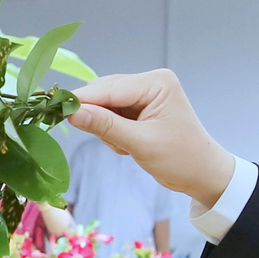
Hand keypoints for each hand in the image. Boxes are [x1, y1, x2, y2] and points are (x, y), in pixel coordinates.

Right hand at [69, 70, 239, 206]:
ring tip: (127, 146)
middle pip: (103, 93)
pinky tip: (129, 146)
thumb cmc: (182, 159)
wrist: (203, 175)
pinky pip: (110, 116)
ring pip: (103, 105)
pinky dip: (112, 133)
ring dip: (106, 128)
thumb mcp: (142, 143)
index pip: (109, 88)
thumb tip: (71, 112)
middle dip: (98, 118)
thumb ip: (105, 126)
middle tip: (111, 141)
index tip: (54, 110)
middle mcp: (150, 82)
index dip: (82, 100)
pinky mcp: (138, 109)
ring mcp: (144, 95)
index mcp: (156, 82)